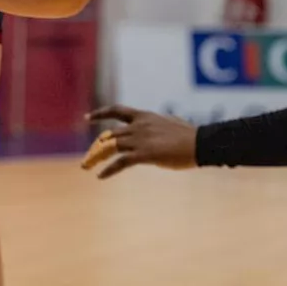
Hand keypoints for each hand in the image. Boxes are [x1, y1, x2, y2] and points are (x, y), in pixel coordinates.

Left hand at [81, 105, 198, 178]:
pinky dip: (109, 169)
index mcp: (144, 116)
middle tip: (87, 158)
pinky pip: (120, 162)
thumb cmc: (189, 135)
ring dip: (96, 157)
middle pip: (109, 135)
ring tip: (86, 166)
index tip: (87, 119)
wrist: (199, 143)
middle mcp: (138, 126)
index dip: (100, 114)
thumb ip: (157, 126)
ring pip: (110, 147)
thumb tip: (158, 127)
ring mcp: (140, 139)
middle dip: (95, 147)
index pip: (117, 110)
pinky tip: (101, 176)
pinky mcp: (144, 154)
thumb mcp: (168, 124)